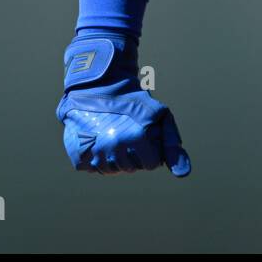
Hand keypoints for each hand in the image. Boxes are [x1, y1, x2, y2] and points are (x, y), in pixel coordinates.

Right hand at [55, 34, 191, 176]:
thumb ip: (172, 144)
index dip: (150, 150)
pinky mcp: (78, 154)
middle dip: (133, 154)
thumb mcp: (159, 115)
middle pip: (131, 168)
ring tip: (113, 136)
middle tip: (127, 133)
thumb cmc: (132, 101)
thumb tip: (183, 174)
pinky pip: (92, 168)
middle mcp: (113, 146)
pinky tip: (98, 140)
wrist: (97, 87)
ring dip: (114, 157)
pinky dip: (95, 158)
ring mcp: (93, 152)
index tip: (144, 136)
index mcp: (135, 137)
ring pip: (111, 170)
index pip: (150, 164)